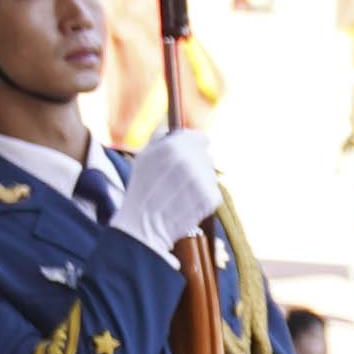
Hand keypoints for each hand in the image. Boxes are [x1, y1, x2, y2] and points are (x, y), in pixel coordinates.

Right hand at [105, 126, 221, 254]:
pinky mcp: (211, 198)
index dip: (194, 145)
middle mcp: (190, 161)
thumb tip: (174, 127)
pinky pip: (213, 190)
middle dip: (195, 163)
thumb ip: (160, 137)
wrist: (144, 226)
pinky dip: (203, 195)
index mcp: (173, 147)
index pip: (198, 138)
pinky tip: (187, 201)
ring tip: (181, 191)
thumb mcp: (143, 156)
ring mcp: (202, 180)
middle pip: (205, 155)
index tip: (189, 152)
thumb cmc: (141, 190)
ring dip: (200, 179)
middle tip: (180, 178)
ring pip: (210, 172)